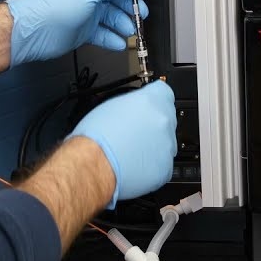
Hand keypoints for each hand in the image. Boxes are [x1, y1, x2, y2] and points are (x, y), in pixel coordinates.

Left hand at [6, 0, 152, 66]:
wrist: (34, 32)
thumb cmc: (54, 5)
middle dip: (131, 3)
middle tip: (141, 13)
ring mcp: (86, 11)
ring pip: (112, 15)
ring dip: (123, 23)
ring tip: (129, 30)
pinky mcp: (83, 30)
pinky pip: (103, 33)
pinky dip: (112, 38)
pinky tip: (118, 42)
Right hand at [68, 80, 175, 208]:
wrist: (93, 164)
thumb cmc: (96, 137)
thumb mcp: (111, 105)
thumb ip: (131, 104)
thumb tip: (133, 108)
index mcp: (151, 100)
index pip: (163, 92)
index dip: (154, 101)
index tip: (148, 107)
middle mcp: (162, 120)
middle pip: (165, 119)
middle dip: (152, 126)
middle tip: (134, 134)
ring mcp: (167, 145)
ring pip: (165, 144)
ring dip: (153, 147)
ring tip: (131, 152)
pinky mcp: (165, 167)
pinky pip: (163, 165)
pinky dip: (151, 166)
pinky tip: (134, 165)